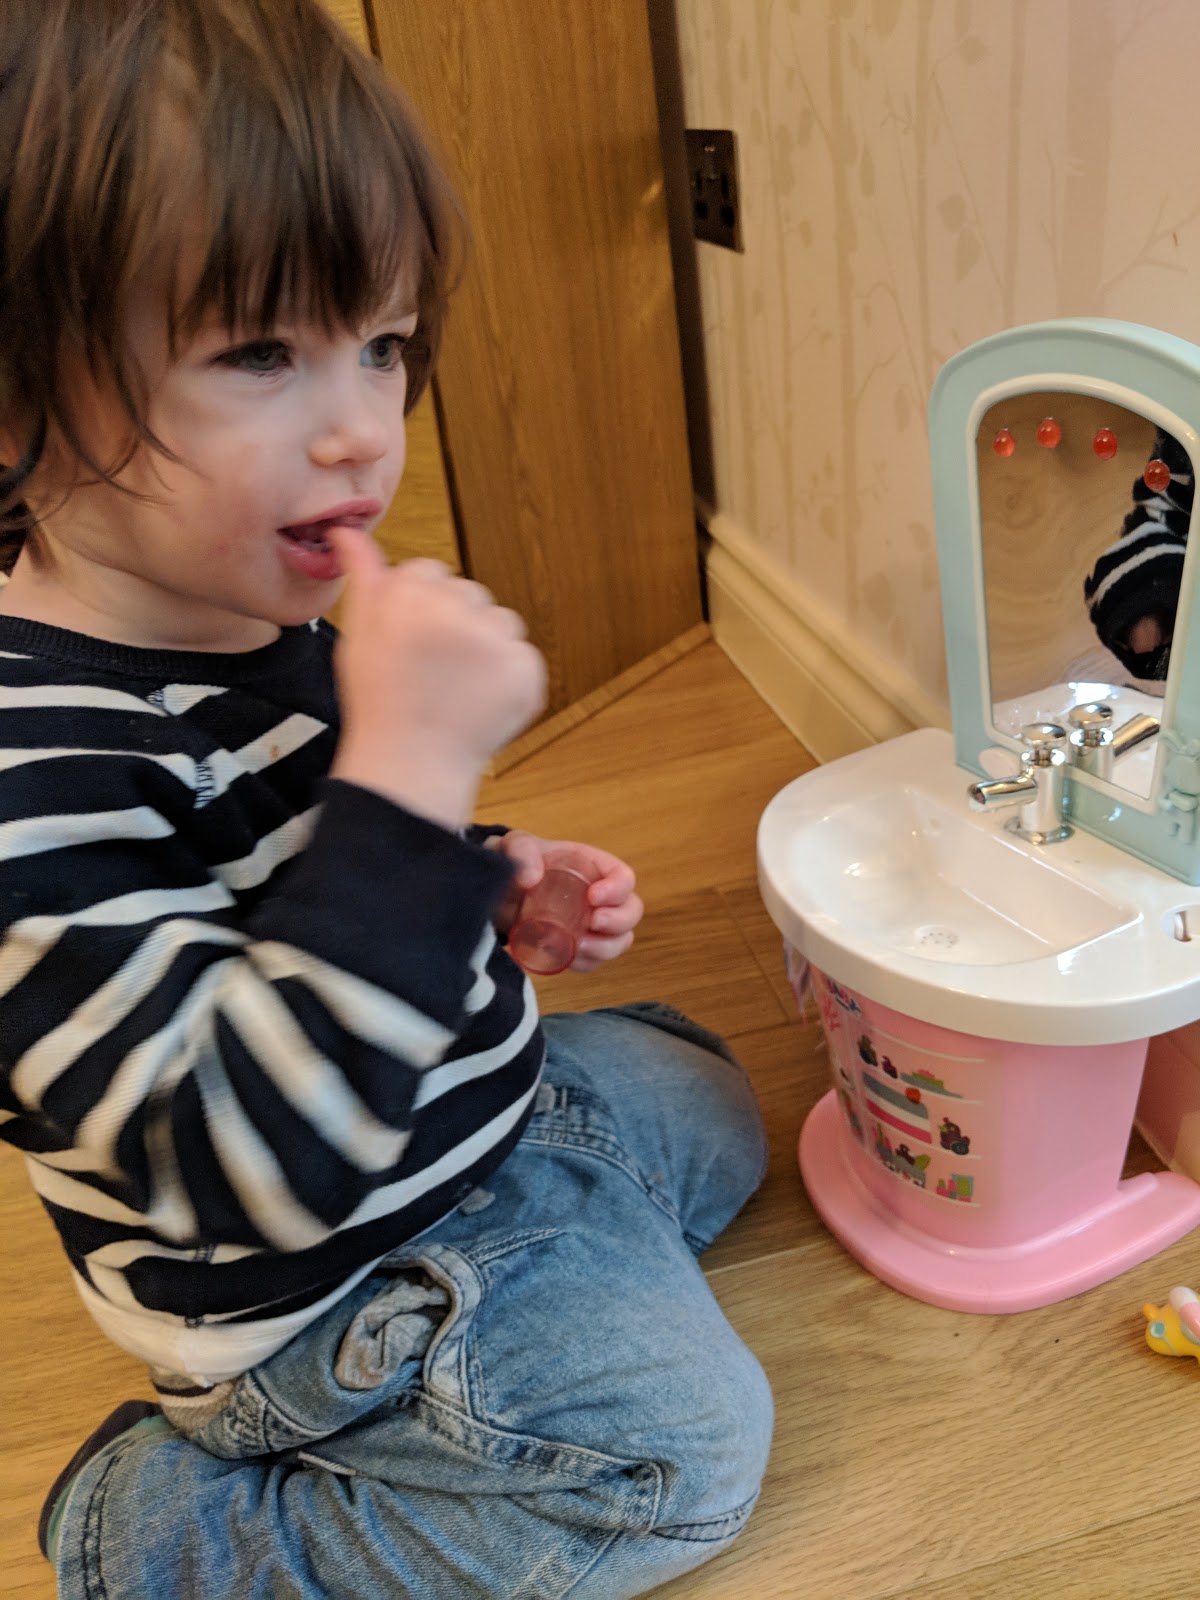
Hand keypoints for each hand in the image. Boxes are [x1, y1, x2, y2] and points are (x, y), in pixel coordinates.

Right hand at [328, 530, 546, 828]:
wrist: (411, 766)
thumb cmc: (379, 703)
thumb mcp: (356, 635)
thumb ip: (362, 576)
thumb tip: (347, 530)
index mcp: (409, 594)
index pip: (429, 574)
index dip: (419, 611)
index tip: (412, 643)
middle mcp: (454, 609)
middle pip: (469, 594)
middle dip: (455, 625)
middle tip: (433, 670)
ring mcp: (494, 641)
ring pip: (501, 622)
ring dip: (486, 648)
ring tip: (457, 687)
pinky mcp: (525, 670)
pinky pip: (524, 657)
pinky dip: (509, 679)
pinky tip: (479, 701)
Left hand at [485, 831, 643, 971]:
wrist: (502, 891)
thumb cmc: (519, 862)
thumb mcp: (516, 845)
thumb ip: (521, 851)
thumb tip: (530, 879)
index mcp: (596, 868)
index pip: (624, 878)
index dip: (617, 889)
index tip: (592, 897)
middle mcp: (602, 899)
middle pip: (631, 913)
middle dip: (618, 922)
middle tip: (592, 923)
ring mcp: (593, 926)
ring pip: (619, 941)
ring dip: (605, 948)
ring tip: (579, 946)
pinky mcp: (579, 947)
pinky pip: (594, 962)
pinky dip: (584, 963)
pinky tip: (566, 958)